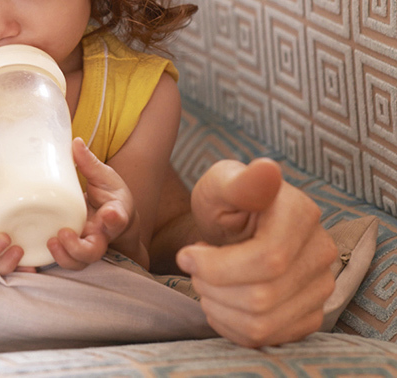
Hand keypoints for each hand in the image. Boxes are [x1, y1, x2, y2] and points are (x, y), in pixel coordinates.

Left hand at [46, 138, 134, 269]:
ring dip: (64, 257)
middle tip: (64, 234)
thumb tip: (75, 142)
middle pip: (94, 251)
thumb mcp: (104, 177)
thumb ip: (90, 163)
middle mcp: (100, 235)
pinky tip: (33, 251)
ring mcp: (84, 245)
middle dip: (79, 248)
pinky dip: (49, 259)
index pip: (118, 220)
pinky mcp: (70, 250)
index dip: (115, 220)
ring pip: (78, 262)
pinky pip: (62, 260)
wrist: (113, 218)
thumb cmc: (109, 195)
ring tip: (51, 242)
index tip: (110, 214)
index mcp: (113, 215)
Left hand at [177, 158, 338, 346]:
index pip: (268, 260)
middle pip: (262, 296)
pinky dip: (231, 325)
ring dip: (219, 307)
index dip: (217, 266)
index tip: (186, 255)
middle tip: (194, 269)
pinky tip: (220, 299)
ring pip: (263, 323)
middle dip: (213, 287)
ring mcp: (321, 286)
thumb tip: (267, 169)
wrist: (236, 227)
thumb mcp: (220, 184)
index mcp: (301, 213)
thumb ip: (239, 183)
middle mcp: (321, 251)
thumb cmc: (224, 202)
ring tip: (206, 282)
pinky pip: (268, 338)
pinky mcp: (311, 313)